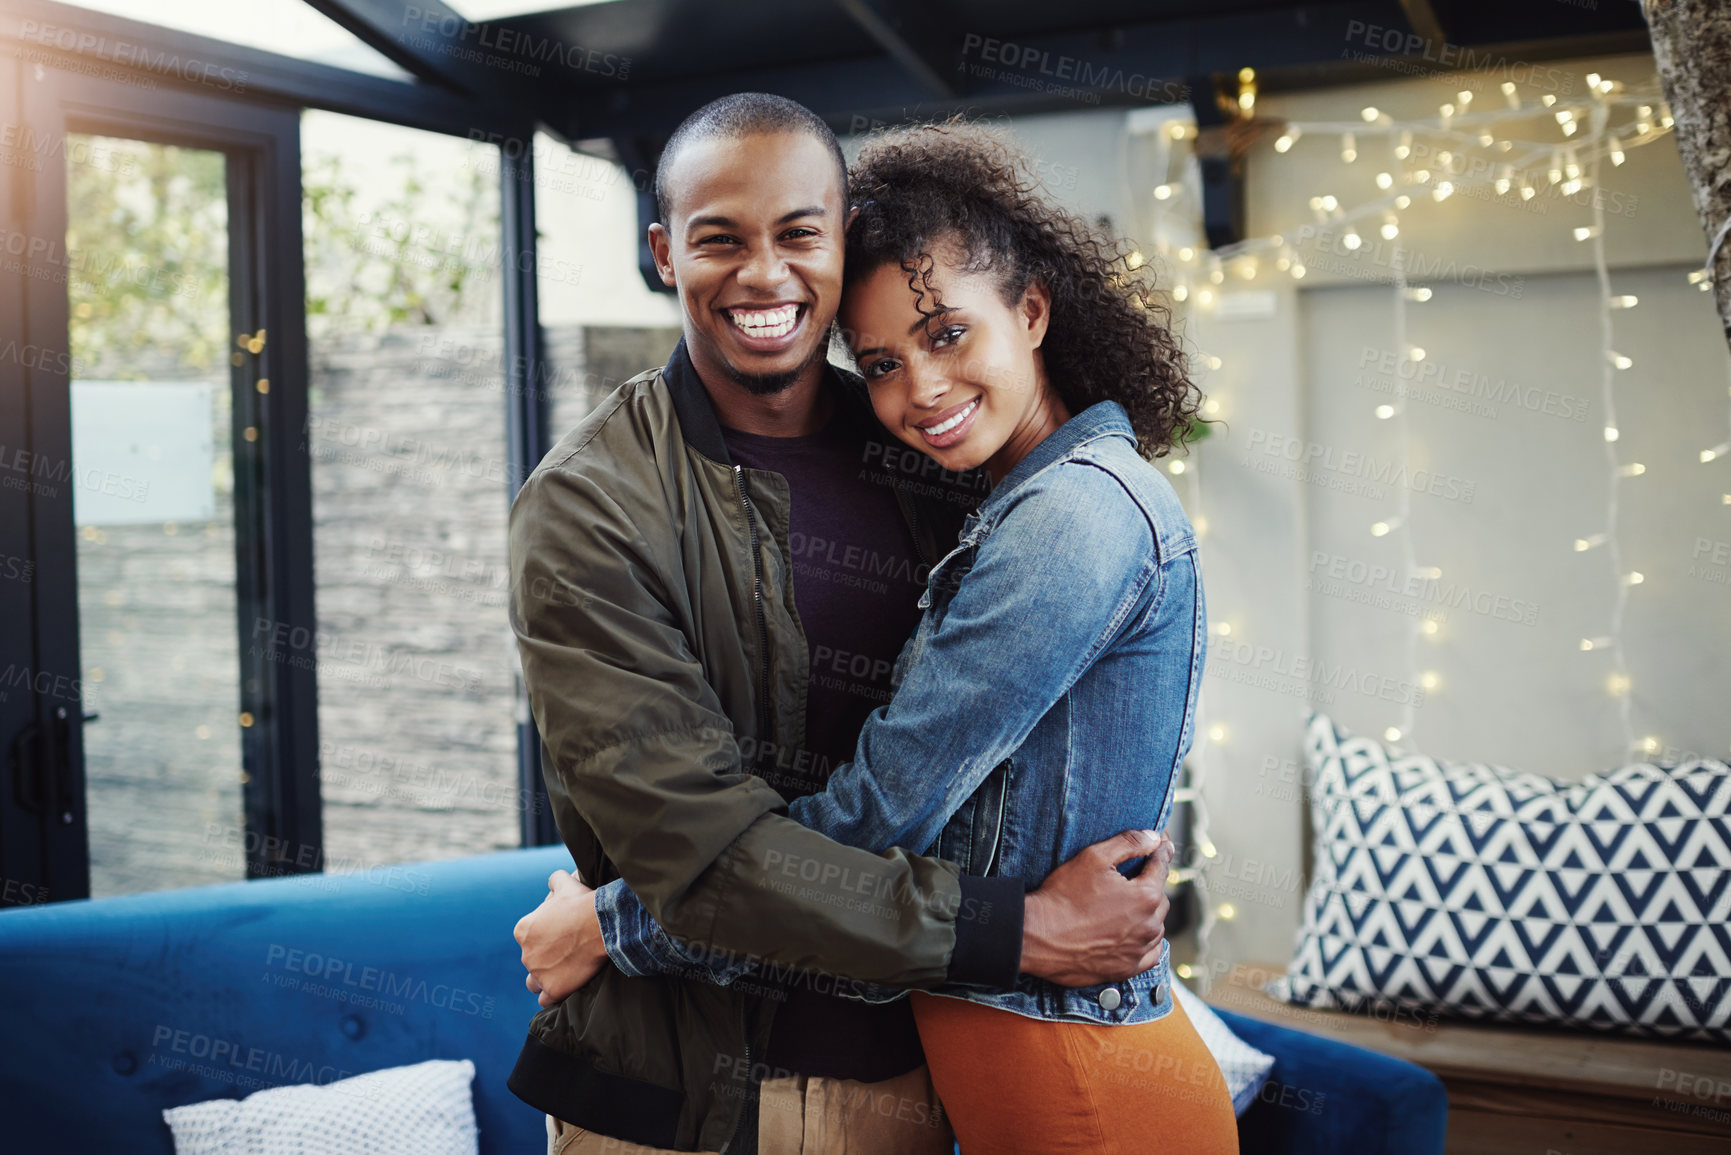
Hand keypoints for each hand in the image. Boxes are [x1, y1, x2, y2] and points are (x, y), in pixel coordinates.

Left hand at [514, 869, 607, 1007]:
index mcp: (523, 930)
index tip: (560, 937)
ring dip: (544, 979)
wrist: (602, 925)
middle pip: (532, 961)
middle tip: (567, 953)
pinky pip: (545, 999)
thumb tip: (554, 881)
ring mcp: (538, 973)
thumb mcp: (566, 884)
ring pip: (534, 982)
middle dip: (545, 958)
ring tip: (563, 973)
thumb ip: (555, 880)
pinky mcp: (554, 989)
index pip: (528, 939)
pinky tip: (565, 986)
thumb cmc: (583, 904)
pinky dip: (553, 994)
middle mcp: (526, 954)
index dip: (544, 939)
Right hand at [1019, 830, 1173, 986]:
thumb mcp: (1093, 858)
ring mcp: (1138, 950)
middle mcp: (1149, 925)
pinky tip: (1133, 933)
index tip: (1161, 844)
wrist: (1038, 937)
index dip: (1161, 850)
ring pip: (1156, 925)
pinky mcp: (1126, 968)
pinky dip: (1146, 941)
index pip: (1162, 867)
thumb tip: (1153, 837)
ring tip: (1128, 905)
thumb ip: (1128, 844)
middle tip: (1135, 875)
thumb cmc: (1063, 897)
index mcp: (1145, 896)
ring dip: (1148, 913)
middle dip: (1151, 883)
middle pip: (1161, 897)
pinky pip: (1150, 953)